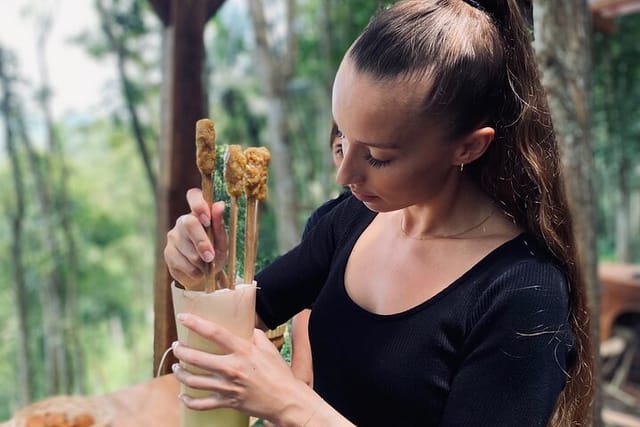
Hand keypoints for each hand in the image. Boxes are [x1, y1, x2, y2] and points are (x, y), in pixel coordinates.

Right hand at [164, 188, 227, 288]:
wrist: (205, 276)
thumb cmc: (215, 253)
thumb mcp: (222, 241)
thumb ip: (219, 225)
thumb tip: (219, 204)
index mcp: (199, 213)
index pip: (194, 195)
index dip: (198, 204)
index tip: (207, 219)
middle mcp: (183, 221)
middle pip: (189, 223)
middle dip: (201, 241)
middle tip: (210, 256)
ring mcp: (173, 236)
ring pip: (185, 246)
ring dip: (199, 260)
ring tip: (206, 265)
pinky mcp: (168, 252)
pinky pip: (180, 261)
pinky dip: (193, 270)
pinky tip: (198, 272)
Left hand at [171, 313, 306, 422]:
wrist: (286, 400)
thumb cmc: (279, 373)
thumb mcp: (269, 349)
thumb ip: (254, 335)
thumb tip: (245, 326)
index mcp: (243, 351)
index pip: (215, 333)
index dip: (196, 324)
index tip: (183, 317)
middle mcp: (232, 368)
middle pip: (197, 358)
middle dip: (181, 351)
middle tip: (176, 347)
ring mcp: (228, 386)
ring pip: (194, 380)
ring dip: (180, 373)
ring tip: (176, 367)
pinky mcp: (227, 402)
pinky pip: (201, 404)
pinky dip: (188, 401)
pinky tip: (182, 396)